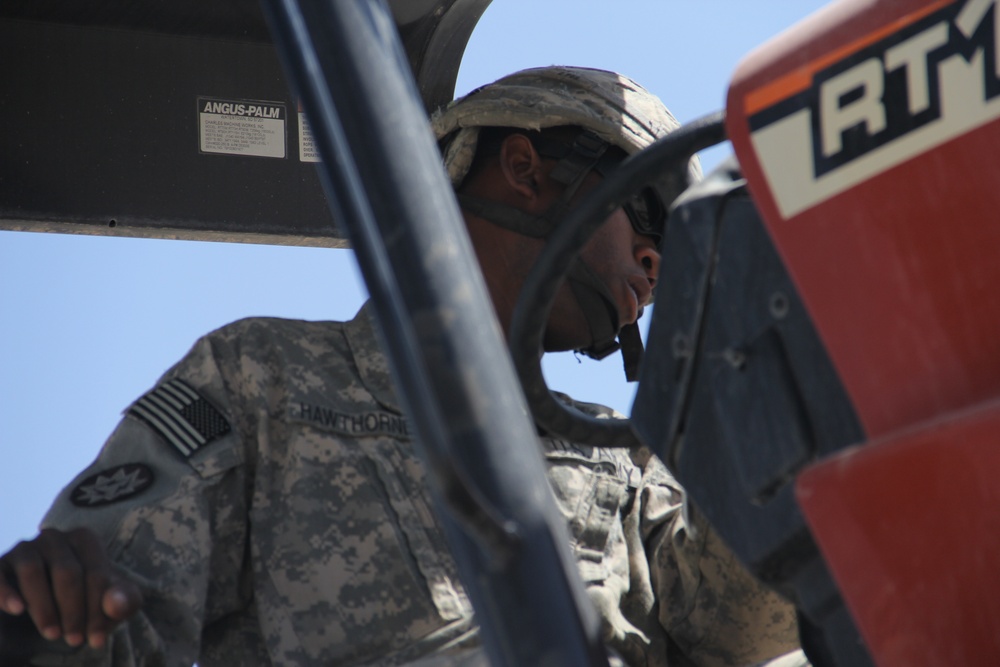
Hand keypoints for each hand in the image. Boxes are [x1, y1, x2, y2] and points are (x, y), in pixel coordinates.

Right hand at [0, 528, 141, 649]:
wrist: (48, 614)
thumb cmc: (85, 603)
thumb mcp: (111, 605)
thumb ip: (124, 601)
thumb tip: (115, 603)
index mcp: (84, 540)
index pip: (96, 573)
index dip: (98, 608)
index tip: (97, 639)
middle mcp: (54, 537)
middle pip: (67, 572)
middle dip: (73, 610)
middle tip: (75, 639)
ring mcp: (24, 549)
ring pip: (33, 571)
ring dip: (44, 607)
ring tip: (53, 633)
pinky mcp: (0, 565)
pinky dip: (6, 592)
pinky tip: (17, 610)